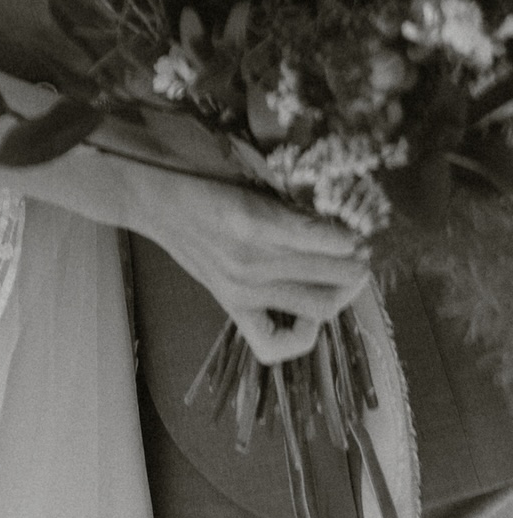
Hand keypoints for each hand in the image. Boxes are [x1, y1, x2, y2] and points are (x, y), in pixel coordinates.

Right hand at [128, 170, 368, 365]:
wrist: (152, 196)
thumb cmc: (201, 173)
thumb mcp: (250, 174)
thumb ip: (293, 199)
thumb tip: (342, 215)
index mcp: (257, 221)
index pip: (333, 241)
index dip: (358, 234)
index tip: (366, 224)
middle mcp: (253, 263)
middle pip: (336, 275)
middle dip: (360, 260)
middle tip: (366, 245)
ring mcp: (243, 291)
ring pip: (321, 306)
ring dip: (344, 289)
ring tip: (348, 271)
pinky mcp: (232, 305)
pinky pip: (276, 343)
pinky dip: (302, 336)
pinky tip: (309, 315)